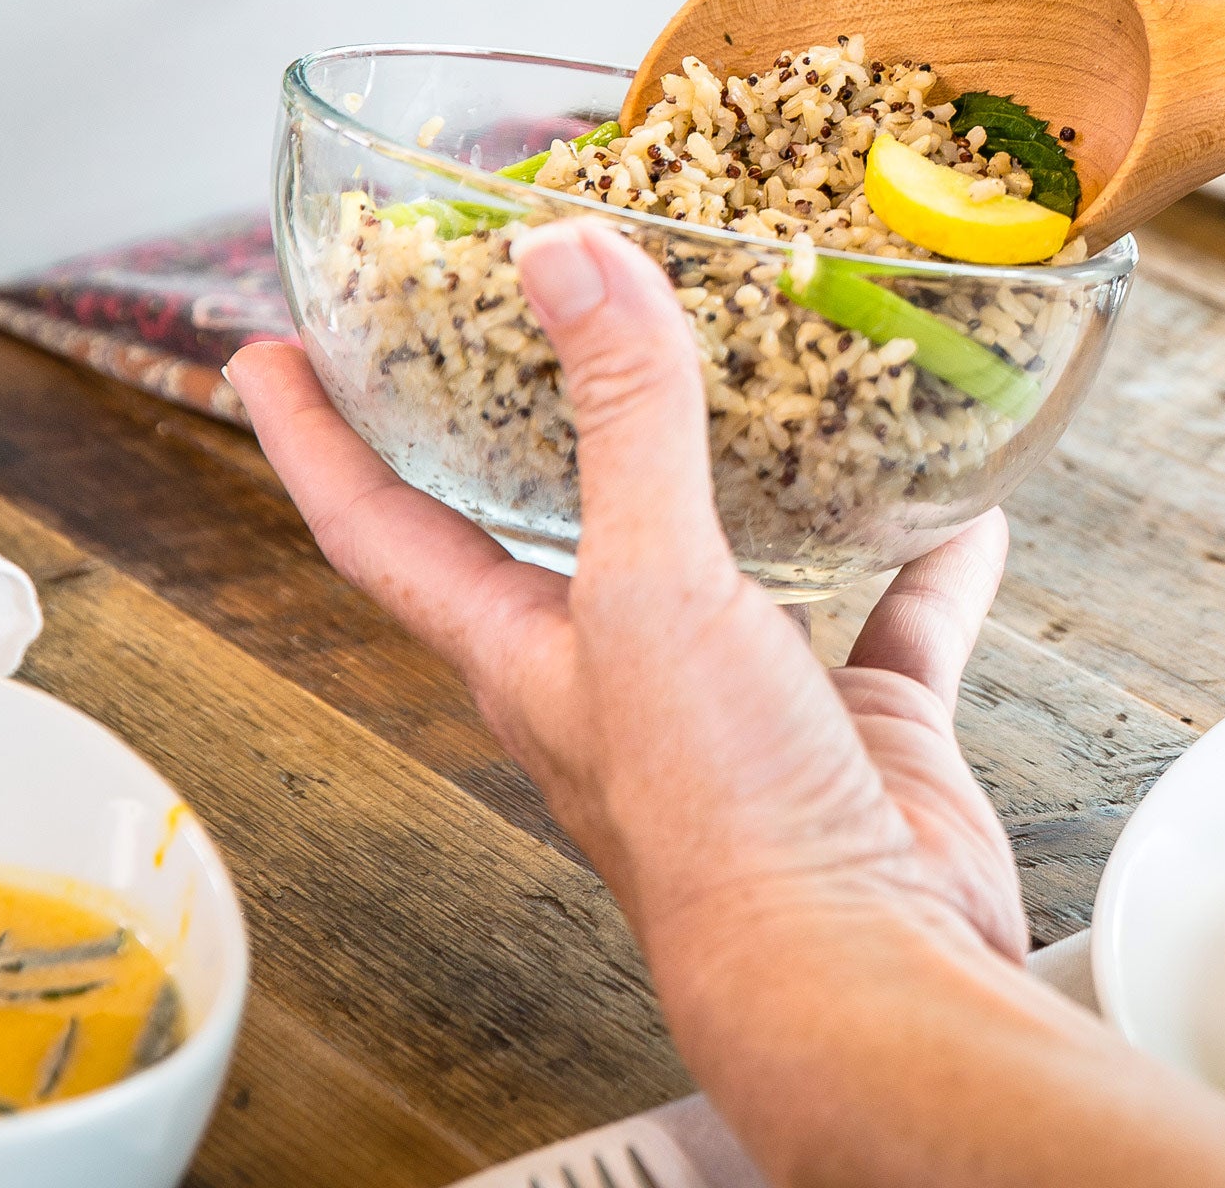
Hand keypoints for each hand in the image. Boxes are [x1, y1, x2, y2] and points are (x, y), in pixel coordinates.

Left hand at [224, 219, 1024, 1067]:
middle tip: (522, 321)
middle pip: (547, 528)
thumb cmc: (720, 827)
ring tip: (760, 368)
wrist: (863, 967)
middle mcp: (617, 672)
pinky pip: (888, 616)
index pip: (379, 523)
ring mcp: (737, 702)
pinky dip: (919, 557)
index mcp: (525, 650)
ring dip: (742, 470)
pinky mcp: (851, 725)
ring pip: (730, 559)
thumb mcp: (650, 588)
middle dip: (524, 426)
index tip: (270, 351)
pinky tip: (954, 504)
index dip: (312, 434)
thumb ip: (621, 418)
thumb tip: (568, 259)